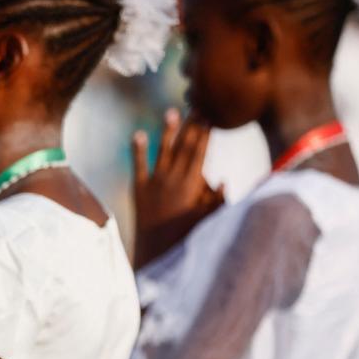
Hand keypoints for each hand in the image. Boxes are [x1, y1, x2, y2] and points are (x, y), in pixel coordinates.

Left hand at [132, 110, 224, 265]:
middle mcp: (173, 180)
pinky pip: (138, 166)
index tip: (210, 116)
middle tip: (198, 105)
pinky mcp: (139, 190)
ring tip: (172, 111)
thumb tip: (220, 181)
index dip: (205, 133)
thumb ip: (215, 201)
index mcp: (191, 186)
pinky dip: (138, 150)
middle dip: (192, 125)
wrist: (157, 254)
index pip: (200, 153)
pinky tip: (138, 133)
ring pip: (163, 151)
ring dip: (168, 131)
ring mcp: (154, 183)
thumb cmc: (187, 238)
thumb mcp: (207, 221)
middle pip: (184, 147)